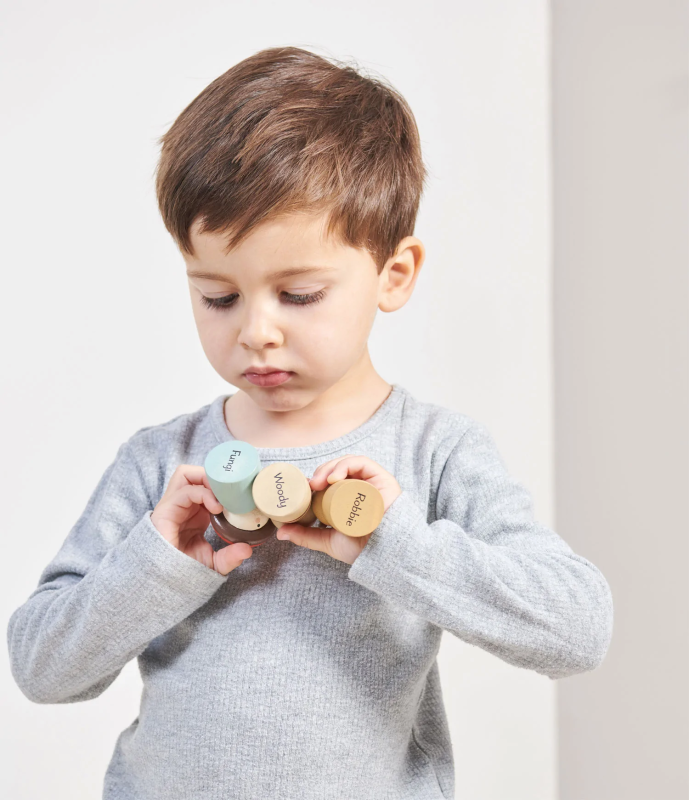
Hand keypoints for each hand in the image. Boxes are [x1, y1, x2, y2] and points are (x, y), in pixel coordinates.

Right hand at [150, 465, 252, 575]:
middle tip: (233, 491)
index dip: (223, 484)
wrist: (162, 582)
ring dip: (207, 478)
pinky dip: (203, 493)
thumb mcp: (213, 563)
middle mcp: (184, 504)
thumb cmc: (183, 569)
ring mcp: (173, 505)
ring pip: (186, 474)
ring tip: (223, 495)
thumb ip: (229, 557)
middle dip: (215, 476)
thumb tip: (247, 549)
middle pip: (195, 473)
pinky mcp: (166, 510)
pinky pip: (185, 490)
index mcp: (195, 511)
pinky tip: (216, 508)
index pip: (206, 484)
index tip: (242, 494)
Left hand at [275, 455, 401, 564]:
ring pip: (348, 464)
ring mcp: (371, 482)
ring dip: (330, 468)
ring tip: (319, 481)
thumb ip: (305, 536)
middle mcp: (361, 487)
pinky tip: (335, 477)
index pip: (331, 480)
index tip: (304, 488)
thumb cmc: (359, 548)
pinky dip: (346, 465)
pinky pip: (362, 463)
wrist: (380, 555)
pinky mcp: (382, 478)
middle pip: (338, 470)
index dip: (317, 479)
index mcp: (349, 498)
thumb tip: (281, 533)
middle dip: (321, 473)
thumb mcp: (327, 540)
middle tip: (310, 485)